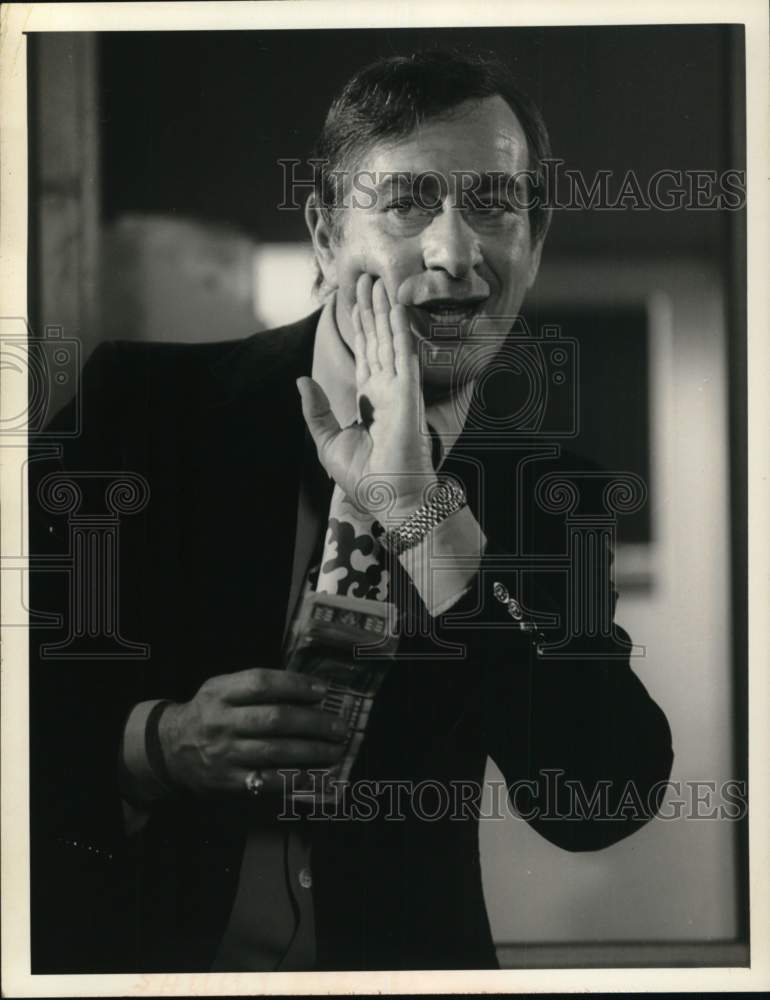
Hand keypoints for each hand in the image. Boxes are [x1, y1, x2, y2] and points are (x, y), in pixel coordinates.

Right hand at [157, 668, 347, 796]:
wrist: (171, 749)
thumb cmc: (209, 713)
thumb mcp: (221, 689)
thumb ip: (256, 687)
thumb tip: (309, 693)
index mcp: (220, 692)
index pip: (262, 683)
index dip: (295, 685)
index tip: (323, 691)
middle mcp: (221, 721)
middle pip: (275, 719)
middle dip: (314, 723)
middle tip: (339, 727)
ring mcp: (224, 753)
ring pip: (275, 751)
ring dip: (312, 751)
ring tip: (335, 750)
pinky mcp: (228, 781)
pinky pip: (266, 781)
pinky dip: (293, 778)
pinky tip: (314, 774)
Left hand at [297, 274, 436, 521]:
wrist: (391, 500)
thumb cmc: (367, 479)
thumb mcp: (329, 442)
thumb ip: (317, 411)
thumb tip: (301, 381)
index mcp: (370, 400)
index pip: (365, 354)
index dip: (360, 327)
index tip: (354, 301)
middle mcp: (386, 390)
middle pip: (377, 341)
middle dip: (371, 310)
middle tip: (366, 278)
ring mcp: (399, 391)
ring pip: (389, 341)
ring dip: (384, 311)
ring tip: (377, 282)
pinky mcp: (408, 395)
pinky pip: (403, 356)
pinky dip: (400, 330)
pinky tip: (395, 308)